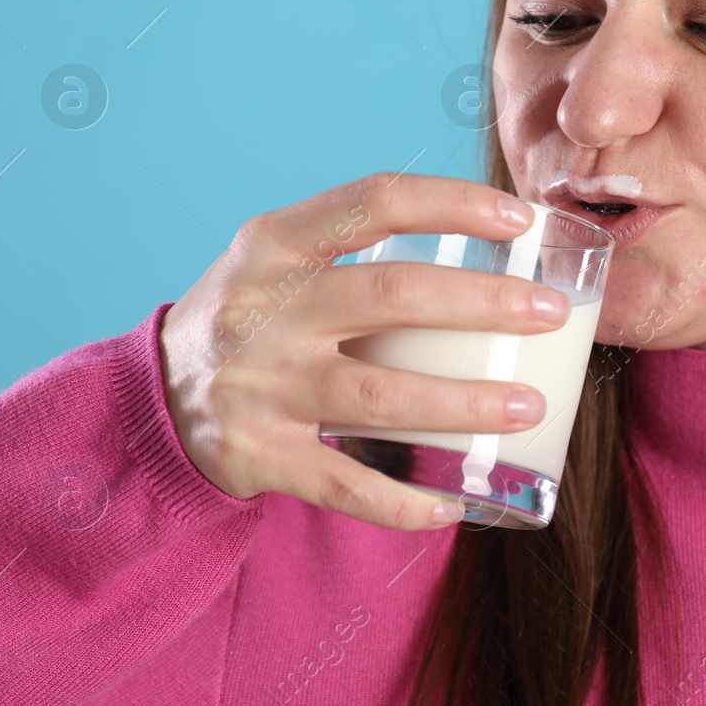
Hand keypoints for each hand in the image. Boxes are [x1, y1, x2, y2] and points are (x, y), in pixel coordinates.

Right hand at [158, 172, 570, 530]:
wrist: (156, 396)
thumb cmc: (256, 317)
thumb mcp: (282, 260)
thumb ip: (360, 246)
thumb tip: (495, 248)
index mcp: (276, 244)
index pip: (374, 202)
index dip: (453, 204)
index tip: (520, 219)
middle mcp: (264, 309)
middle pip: (391, 297)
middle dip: (484, 305)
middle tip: (550, 314)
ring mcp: (259, 386)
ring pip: (380, 397)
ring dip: (466, 403)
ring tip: (530, 406)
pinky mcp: (258, 456)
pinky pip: (346, 485)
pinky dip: (405, 501)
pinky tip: (455, 502)